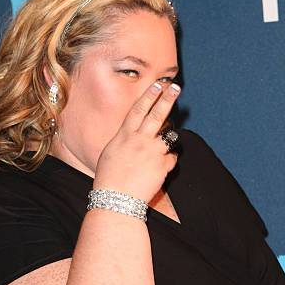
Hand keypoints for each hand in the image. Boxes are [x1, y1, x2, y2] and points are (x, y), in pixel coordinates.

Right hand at [93, 82, 180, 203]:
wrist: (115, 200)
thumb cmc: (108, 179)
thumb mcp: (110, 154)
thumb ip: (124, 141)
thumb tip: (132, 135)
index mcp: (124, 136)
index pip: (138, 109)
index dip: (149, 95)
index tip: (158, 84)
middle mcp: (139, 140)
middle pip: (156, 114)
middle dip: (167, 98)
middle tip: (176, 87)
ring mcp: (152, 152)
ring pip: (168, 136)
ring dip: (168, 138)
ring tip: (163, 144)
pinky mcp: (162, 166)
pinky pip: (172, 158)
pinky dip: (169, 162)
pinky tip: (160, 169)